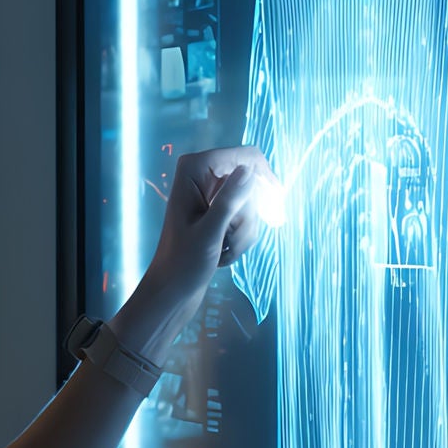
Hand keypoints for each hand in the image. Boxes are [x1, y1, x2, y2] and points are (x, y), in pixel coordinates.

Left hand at [113, 145, 273, 357]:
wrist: (172, 291)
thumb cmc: (184, 264)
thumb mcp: (210, 232)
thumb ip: (228, 200)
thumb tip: (249, 169)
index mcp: (194, 169)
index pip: (246, 156)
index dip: (264, 177)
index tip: (276, 203)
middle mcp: (201, 174)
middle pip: (251, 183)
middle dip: (248, 217)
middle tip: (230, 240)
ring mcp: (210, 194)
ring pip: (251, 204)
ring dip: (244, 232)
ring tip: (224, 252)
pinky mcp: (216, 212)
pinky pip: (245, 218)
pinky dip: (241, 238)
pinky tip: (224, 254)